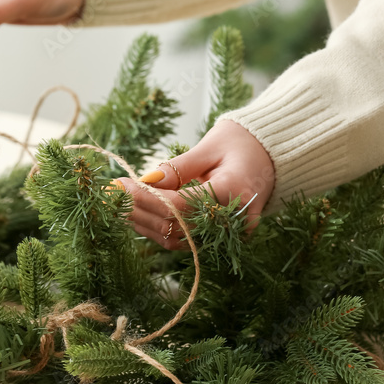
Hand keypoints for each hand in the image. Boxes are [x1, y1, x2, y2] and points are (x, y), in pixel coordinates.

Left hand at [113, 120, 275, 249]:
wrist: (273, 157)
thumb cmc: (242, 144)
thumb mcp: (209, 147)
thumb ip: (178, 168)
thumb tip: (145, 181)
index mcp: (234, 192)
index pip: (178, 206)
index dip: (144, 198)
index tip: (118, 185)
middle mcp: (233, 220)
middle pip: (173, 227)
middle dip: (137, 211)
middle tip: (110, 194)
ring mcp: (228, 234)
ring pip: (175, 239)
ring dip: (142, 224)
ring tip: (118, 204)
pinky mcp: (220, 237)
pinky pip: (183, 239)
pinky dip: (157, 228)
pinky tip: (136, 214)